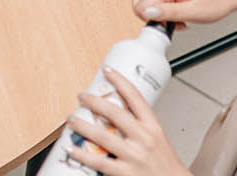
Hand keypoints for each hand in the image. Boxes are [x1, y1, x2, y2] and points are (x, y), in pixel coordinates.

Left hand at [62, 70, 190, 175]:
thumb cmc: (165, 164)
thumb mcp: (158, 139)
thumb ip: (139, 126)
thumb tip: (116, 114)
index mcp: (153, 127)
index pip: (136, 98)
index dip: (120, 81)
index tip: (108, 71)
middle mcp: (143, 138)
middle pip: (114, 113)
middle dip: (94, 102)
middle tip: (82, 96)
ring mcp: (133, 155)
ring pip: (102, 136)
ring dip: (83, 125)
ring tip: (72, 119)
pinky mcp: (124, 172)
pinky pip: (98, 161)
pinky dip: (81, 154)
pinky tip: (71, 148)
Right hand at [131, 0, 236, 25]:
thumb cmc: (218, 0)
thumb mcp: (195, 13)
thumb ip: (169, 13)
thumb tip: (148, 12)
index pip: (141, 5)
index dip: (152, 20)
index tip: (169, 26)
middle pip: (140, 2)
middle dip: (153, 17)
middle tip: (174, 23)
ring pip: (148, 1)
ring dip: (159, 14)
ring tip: (179, 19)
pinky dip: (164, 9)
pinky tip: (178, 14)